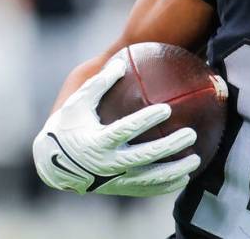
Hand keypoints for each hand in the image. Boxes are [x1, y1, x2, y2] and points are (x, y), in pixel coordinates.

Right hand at [32, 56, 199, 196]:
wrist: (53, 164)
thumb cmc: (69, 125)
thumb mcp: (78, 103)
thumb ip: (99, 83)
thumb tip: (121, 61)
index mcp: (96, 141)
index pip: (125, 130)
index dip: (145, 120)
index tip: (166, 109)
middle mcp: (106, 164)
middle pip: (144, 156)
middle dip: (169, 146)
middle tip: (191, 134)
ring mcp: (114, 180)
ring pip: (149, 178)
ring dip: (174, 170)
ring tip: (196, 159)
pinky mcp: (119, 189)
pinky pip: (146, 190)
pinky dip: (166, 185)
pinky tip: (186, 176)